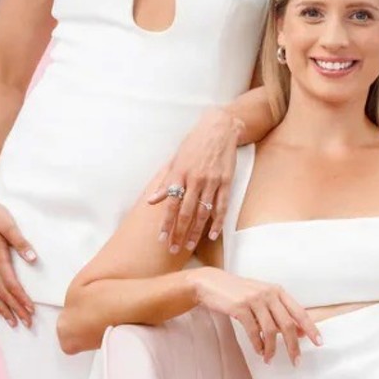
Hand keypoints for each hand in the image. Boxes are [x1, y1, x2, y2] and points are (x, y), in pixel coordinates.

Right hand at [0, 193, 35, 327]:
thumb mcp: (8, 224)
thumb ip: (20, 242)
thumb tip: (33, 259)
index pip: (11, 284)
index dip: (21, 299)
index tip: (30, 310)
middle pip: (2, 293)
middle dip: (15, 309)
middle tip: (26, 323)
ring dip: (2, 309)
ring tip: (11, 322)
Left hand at [145, 107, 242, 253]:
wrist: (219, 128)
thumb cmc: (194, 143)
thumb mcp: (175, 160)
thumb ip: (165, 182)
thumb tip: (152, 201)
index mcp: (179, 173)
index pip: (170, 204)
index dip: (166, 223)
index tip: (162, 238)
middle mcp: (195, 179)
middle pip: (185, 212)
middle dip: (179, 233)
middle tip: (173, 249)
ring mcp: (212, 182)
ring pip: (203, 213)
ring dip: (195, 232)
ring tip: (189, 246)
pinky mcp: (226, 182)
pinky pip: (222, 206)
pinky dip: (217, 222)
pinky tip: (212, 235)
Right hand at [188, 267, 321, 365]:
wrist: (211, 283)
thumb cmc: (239, 292)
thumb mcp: (262, 297)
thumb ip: (279, 312)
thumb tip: (300, 331)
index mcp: (278, 291)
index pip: (299, 312)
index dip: (311, 328)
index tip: (319, 342)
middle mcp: (269, 294)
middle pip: (288, 324)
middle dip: (293, 346)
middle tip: (296, 361)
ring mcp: (254, 300)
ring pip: (271, 331)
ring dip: (272, 349)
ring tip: (270, 359)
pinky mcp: (240, 307)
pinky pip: (254, 332)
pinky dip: (258, 345)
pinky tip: (259, 351)